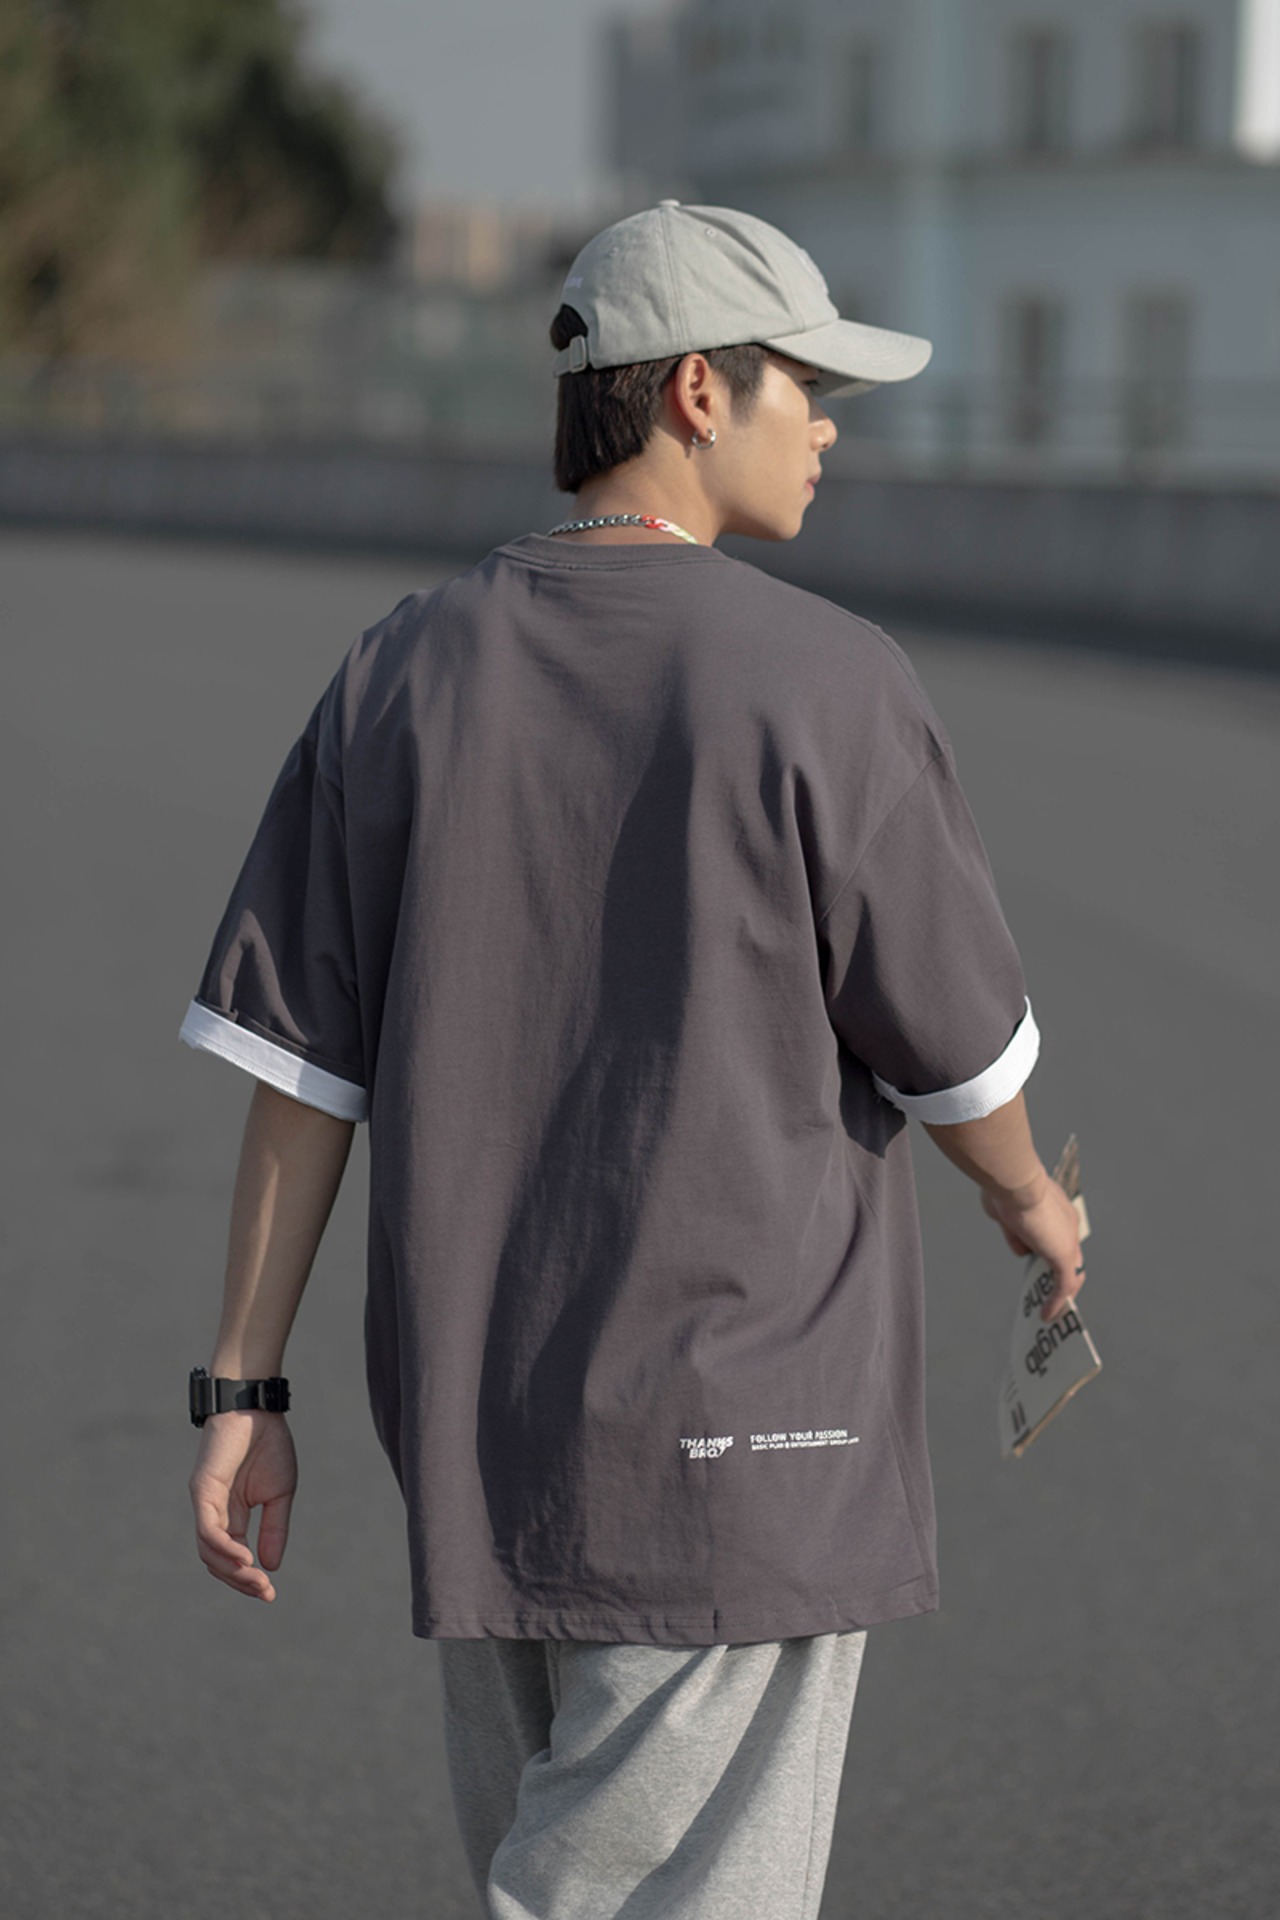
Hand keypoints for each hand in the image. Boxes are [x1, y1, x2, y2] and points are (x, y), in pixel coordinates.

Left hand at [189, 1410, 296, 1601]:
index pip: (233, 1557)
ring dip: (231, 1571)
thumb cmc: (268, 1443)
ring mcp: (206, 1503)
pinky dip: (223, 1548)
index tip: (270, 1594)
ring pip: (208, 1551)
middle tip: (264, 1592)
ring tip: (255, 1580)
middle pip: (217, 1562)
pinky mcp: (202, 1491)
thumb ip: (274, 1528)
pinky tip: (243, 1558)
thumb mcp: (280, 1493)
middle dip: (240, 1581)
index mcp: (233, 1514)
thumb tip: (270, 1566)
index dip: (249, 1579)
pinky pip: (207, 1529)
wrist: (257, 1408)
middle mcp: (215, 1513)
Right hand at [981, 1170, 1084, 1321]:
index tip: (1041, 1267)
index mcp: (1055, 1208)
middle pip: (1069, 1258)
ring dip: (1058, 1294)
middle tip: (1048, 1296)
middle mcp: (1067, 1224)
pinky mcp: (1063, 1255)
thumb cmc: (1005, 1188)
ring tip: (1048, 1311)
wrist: (1014, 1180)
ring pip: (1068, 1274)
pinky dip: (1056, 1302)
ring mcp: (1067, 1240)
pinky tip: (1046, 1315)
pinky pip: (1062, 1286)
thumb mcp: (1005, 1212)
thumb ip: (1013, 1231)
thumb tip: (1019, 1247)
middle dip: (1058, 1277)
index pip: (1058, 1236)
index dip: (1050, 1252)